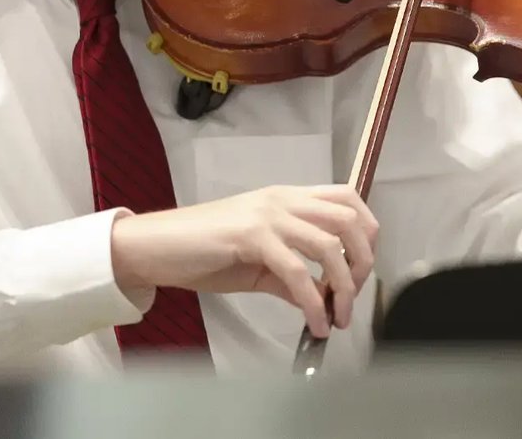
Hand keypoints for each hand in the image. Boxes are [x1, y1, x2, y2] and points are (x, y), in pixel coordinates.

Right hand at [108, 185, 376, 337]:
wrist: (155, 247)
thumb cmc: (202, 250)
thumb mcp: (256, 263)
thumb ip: (290, 277)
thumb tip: (321, 299)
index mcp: (287, 198)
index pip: (347, 199)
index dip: (366, 232)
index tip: (361, 269)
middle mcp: (283, 200)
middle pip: (348, 220)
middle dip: (362, 262)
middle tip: (353, 296)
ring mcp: (268, 215)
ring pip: (329, 246)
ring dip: (343, 287)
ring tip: (338, 317)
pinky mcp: (251, 236)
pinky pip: (296, 272)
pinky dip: (313, 302)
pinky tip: (314, 324)